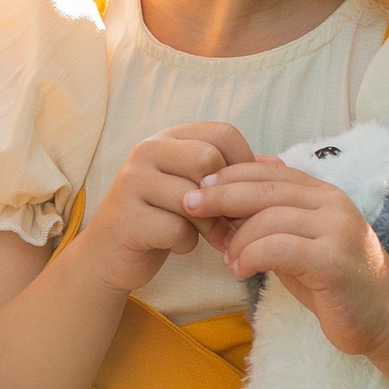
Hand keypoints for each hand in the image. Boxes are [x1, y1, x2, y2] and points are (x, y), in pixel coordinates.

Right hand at [75, 123, 251, 294]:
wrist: (110, 255)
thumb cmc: (161, 219)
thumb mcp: (195, 190)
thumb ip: (230, 176)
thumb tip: (278, 164)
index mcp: (168, 138)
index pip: (222, 133)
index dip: (244, 165)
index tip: (245, 195)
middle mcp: (147, 151)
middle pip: (208, 159)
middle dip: (226, 197)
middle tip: (230, 222)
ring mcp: (132, 181)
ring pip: (193, 196)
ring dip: (210, 226)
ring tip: (210, 239)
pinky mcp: (126, 217)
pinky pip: (176, 229)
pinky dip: (186, 244)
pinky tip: (176, 246)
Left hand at [186, 158, 388, 356]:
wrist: (386, 318)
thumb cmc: (335, 284)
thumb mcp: (299, 244)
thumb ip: (273, 219)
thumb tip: (232, 191)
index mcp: (323, 194)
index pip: (269, 170)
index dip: (230, 175)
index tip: (198, 187)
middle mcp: (332, 204)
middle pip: (265, 188)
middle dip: (221, 195)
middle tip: (190, 205)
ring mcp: (336, 230)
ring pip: (269, 217)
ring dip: (237, 237)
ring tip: (226, 257)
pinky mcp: (334, 261)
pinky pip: (280, 248)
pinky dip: (251, 256)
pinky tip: (240, 270)